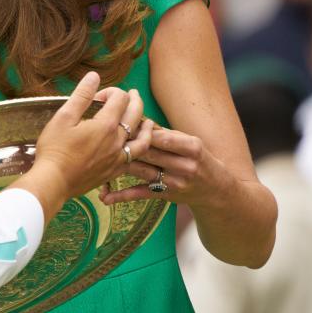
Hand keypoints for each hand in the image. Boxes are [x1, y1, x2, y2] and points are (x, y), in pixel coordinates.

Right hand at [12, 73, 152, 218]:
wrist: (54, 181)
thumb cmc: (55, 149)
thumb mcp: (63, 117)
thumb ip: (81, 95)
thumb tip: (94, 76)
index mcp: (105, 125)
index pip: (119, 99)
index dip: (111, 91)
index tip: (97, 96)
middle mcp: (116, 140)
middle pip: (134, 115)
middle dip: (134, 101)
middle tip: (133, 93)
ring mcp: (117, 158)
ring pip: (142, 140)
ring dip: (147, 128)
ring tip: (148, 121)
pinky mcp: (114, 171)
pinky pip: (134, 159)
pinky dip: (139, 149)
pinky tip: (135, 147)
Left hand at [100, 126, 230, 206]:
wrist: (216, 190)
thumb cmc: (198, 158)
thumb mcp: (189, 143)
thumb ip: (165, 133)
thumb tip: (137, 116)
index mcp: (192, 147)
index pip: (162, 136)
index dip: (139, 129)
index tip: (119, 121)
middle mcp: (184, 166)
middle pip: (149, 152)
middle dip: (125, 144)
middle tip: (100, 136)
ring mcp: (175, 183)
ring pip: (141, 171)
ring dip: (117, 166)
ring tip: (95, 160)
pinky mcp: (165, 196)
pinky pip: (140, 194)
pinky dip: (122, 196)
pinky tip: (105, 196)